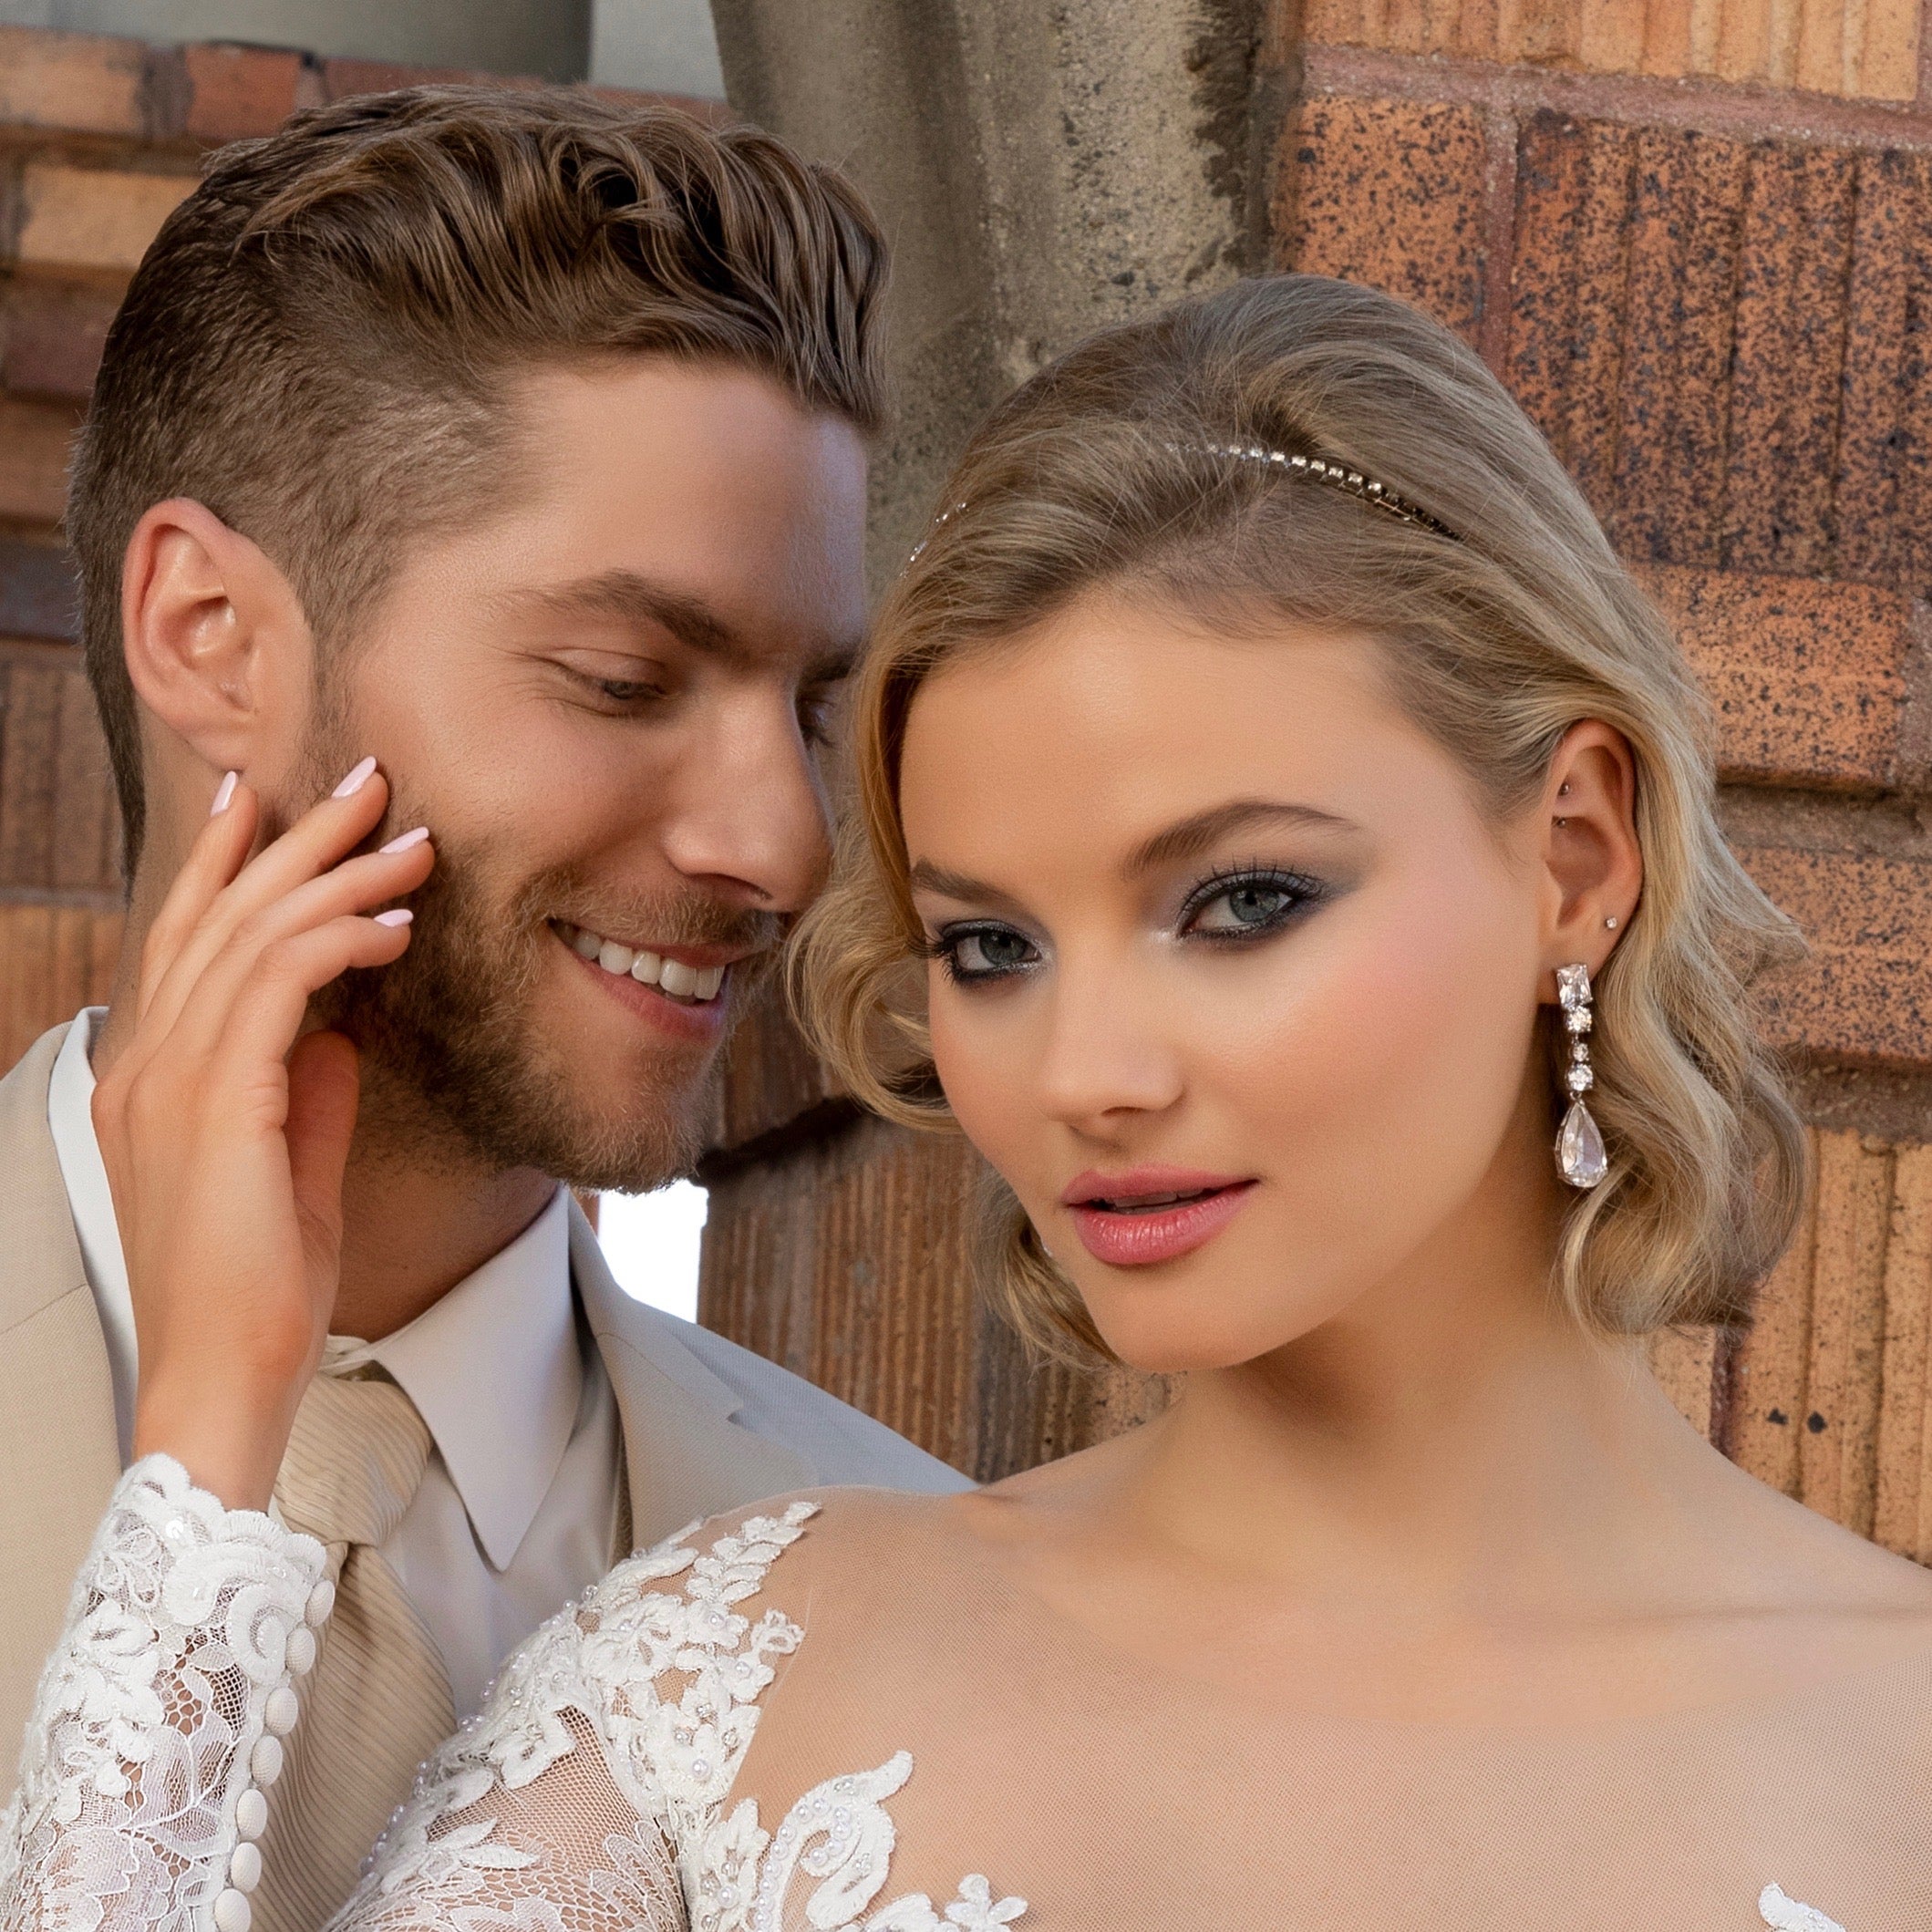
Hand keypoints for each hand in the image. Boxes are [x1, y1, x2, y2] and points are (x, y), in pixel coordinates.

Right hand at [93, 761, 434, 1510]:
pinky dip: (339, 939)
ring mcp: (172, 1081)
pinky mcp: (217, 1103)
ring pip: (252, 934)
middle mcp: (149, 1064)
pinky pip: (279, 984)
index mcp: (155, 1078)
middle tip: (366, 781)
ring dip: (339, 876)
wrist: (227, 1377)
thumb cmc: (260, 1293)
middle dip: (296, 837)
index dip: (225, 860)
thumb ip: (309, 1098)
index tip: (269, 798)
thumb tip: (343, 1037)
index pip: (187, 940)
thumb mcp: (292, 1174)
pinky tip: (396, 923)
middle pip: (220, 914)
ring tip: (410, 838)